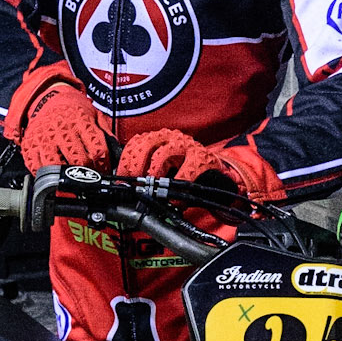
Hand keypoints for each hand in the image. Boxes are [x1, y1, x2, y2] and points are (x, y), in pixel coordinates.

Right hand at [18, 79, 107, 170]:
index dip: (104, 164)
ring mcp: (44, 138)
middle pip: (80, 160)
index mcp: (80, 121)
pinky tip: (55, 174)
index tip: (105, 169)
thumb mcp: (93, 115)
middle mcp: (62, 129)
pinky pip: (37, 167)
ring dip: (68, 176)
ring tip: (74, 178)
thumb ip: (105, 133)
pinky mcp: (30, 145)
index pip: (97, 150)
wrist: (47, 99)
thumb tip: (117, 153)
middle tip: (91, 175)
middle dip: (89, 172)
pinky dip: (47, 175)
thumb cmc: (73, 111)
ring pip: (58, 166)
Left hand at [118, 129, 283, 201]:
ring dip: (154, 176)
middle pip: (145, 145)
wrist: (219, 178)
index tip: (121, 181)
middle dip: (136, 167)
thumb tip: (124, 189)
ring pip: (162, 155)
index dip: (126, 163)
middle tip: (135, 187)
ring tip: (154, 192)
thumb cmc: (186, 175)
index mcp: (158, 139)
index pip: (135, 144)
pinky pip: (185, 172)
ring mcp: (187, 146)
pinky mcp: (202, 158)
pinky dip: (177, 189)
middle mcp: (171, 138)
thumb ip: (145, 173)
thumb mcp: (163, 170)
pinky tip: (174, 202)